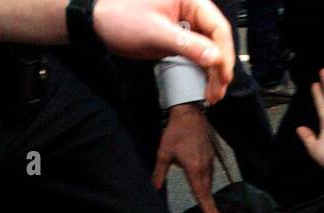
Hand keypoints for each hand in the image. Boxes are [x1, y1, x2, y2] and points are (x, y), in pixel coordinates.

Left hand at [93, 0, 234, 104]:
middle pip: (217, 40)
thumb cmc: (121, 19)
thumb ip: (187, 45)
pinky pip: (199, 54)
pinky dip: (203, 70)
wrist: (99, 24)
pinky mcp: (181, 37)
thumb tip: (214, 58)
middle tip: (218, 91)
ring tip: (213, 94)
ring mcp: (187, 23)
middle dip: (219, 67)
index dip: (224, 54)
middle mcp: (192, 9)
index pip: (218, 27)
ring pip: (210, 50)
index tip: (223, 76)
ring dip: (213, 72)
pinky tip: (205, 85)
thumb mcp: (156, 33)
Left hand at [153, 104, 219, 212]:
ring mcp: (209, 161)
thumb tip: (154, 189)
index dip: (207, 207)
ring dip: (209, 194)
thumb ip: (159, 174)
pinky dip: (208, 182)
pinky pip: (210, 173)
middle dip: (211, 204)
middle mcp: (204, 167)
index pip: (201, 193)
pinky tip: (205, 185)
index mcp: (194, 169)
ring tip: (210, 205)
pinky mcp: (211, 155)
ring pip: (209, 182)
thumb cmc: (175, 133)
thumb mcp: (163, 154)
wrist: (189, 114)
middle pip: (208, 190)